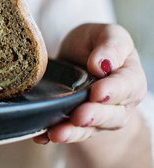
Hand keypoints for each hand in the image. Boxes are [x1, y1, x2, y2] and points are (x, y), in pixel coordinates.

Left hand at [33, 23, 147, 144]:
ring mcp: (96, 116)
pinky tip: (40, 136)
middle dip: (94, 117)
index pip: (126, 87)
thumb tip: (102, 64)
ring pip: (88, 129)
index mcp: (129, 79)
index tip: (97, 92)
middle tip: (79, 116)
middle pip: (111, 116)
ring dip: (73, 132)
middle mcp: (117, 104)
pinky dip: (51, 135)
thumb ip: (110, 46)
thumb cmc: (95, 43)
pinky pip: (66, 132)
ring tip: (58, 132)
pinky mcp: (74, 122)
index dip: (113, 91)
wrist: (76, 55)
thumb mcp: (105, 34)